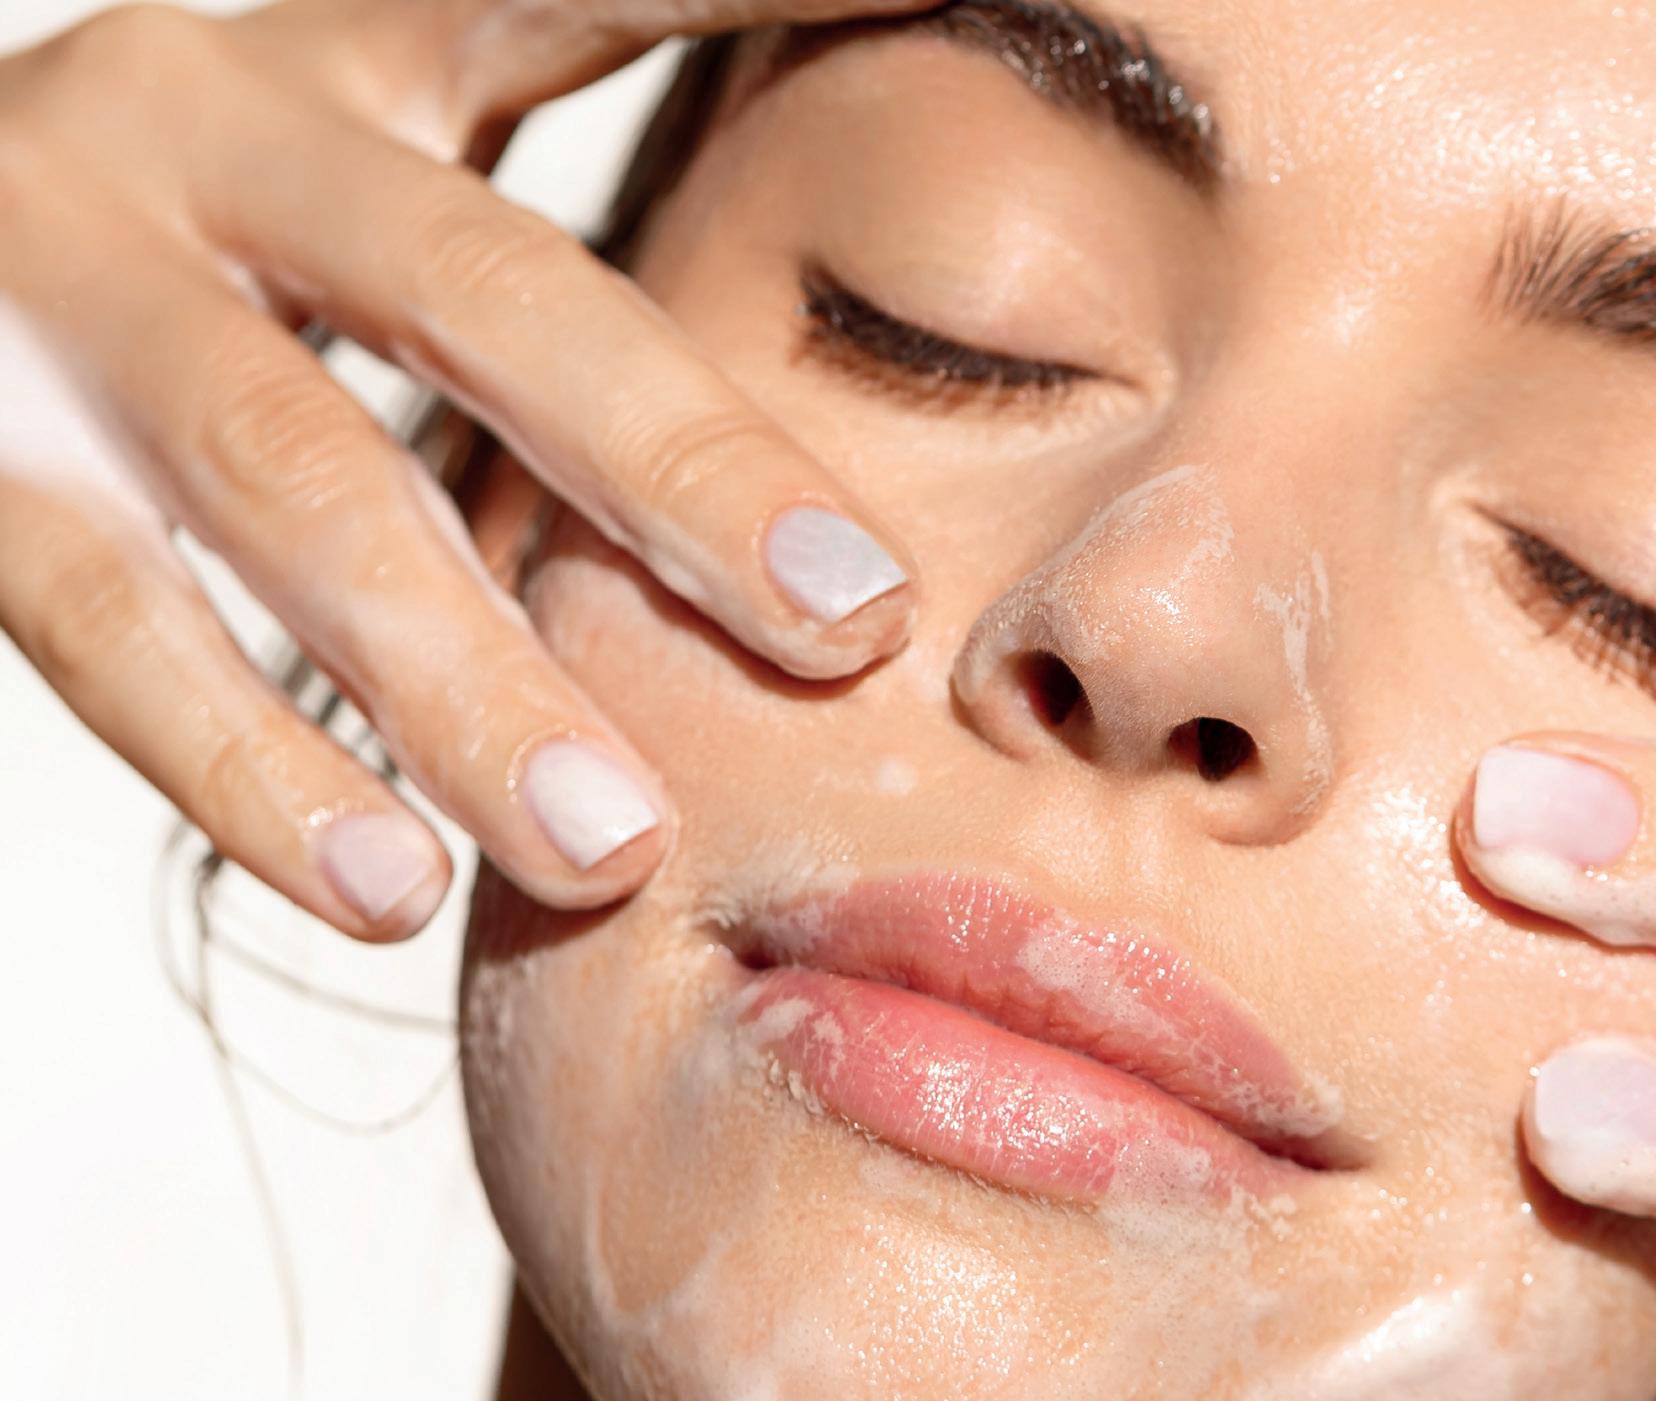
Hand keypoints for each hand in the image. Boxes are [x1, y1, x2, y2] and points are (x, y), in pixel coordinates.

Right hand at [0, 0, 931, 939]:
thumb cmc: (220, 251)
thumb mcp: (387, 177)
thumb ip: (576, 259)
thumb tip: (829, 429)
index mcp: (362, 44)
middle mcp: (212, 121)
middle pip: (484, 290)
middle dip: (679, 470)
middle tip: (857, 627)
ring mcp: (62, 274)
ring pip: (295, 481)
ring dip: (470, 677)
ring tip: (618, 843)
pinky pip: (109, 624)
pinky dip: (252, 768)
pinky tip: (386, 886)